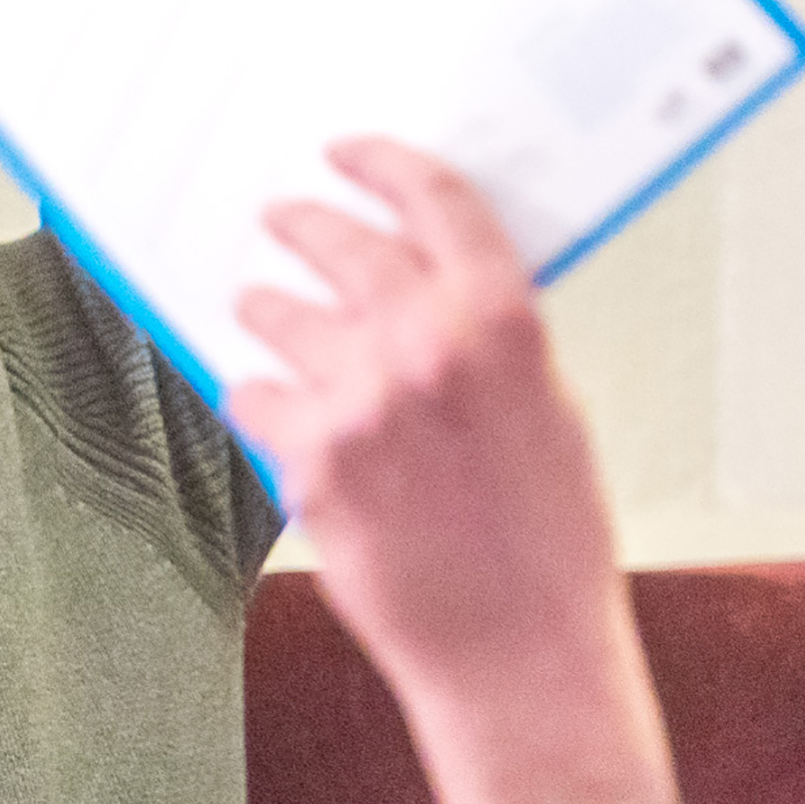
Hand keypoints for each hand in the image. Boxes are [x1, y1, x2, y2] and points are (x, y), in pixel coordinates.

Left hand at [225, 140, 664, 803]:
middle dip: (302, 222)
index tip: (347, 152)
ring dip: (264, 306)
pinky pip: (255, 397)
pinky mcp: (311, 462)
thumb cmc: (548, 543)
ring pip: (281, 317)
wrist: (517, 651)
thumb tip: (436, 289)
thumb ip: (491, 341)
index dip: (381, 163)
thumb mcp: (550, 411)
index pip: (433, 201)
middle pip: (342, 245)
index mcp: (503, 322)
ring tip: (254, 302)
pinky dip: (255, 395)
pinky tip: (257, 397)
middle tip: (280, 217)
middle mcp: (427, 346)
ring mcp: (361, 401)